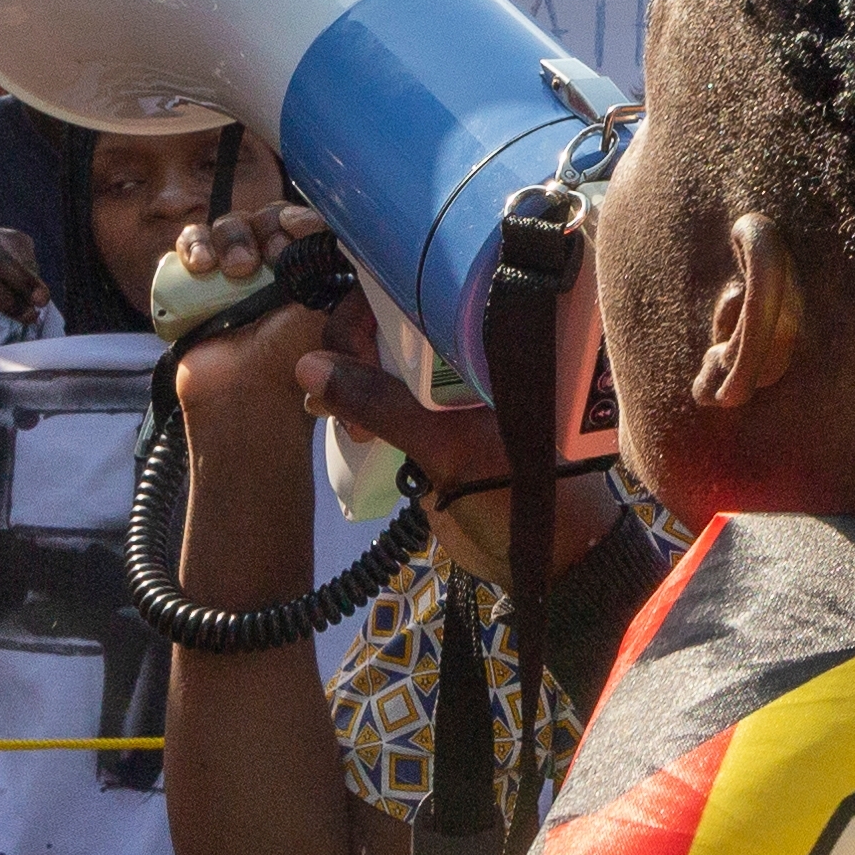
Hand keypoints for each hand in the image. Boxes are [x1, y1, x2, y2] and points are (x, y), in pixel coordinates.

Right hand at [160, 211, 376, 451]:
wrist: (245, 396)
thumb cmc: (296, 360)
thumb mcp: (332, 312)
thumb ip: (340, 273)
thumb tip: (337, 234)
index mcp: (311, 269)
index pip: (306, 220)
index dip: (301, 217)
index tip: (299, 228)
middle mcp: (273, 266)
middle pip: (267, 215)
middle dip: (268, 228)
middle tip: (272, 259)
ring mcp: (232, 273)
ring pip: (229, 224)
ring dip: (232, 236)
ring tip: (237, 271)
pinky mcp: (196, 283)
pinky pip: (189, 245)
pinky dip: (193, 245)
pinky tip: (200, 266)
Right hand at [172, 214, 595, 590]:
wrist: (547, 564)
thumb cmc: (514, 495)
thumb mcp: (447, 448)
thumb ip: (380, 405)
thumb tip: (307, 366)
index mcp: (489, 341)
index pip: (423, 290)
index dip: (374, 302)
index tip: (349, 346)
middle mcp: (471, 353)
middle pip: (395, 320)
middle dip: (354, 347)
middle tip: (335, 393)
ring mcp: (452, 389)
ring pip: (385, 360)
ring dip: (351, 379)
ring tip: (334, 416)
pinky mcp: (436, 423)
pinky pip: (388, 398)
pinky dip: (360, 405)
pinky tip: (342, 424)